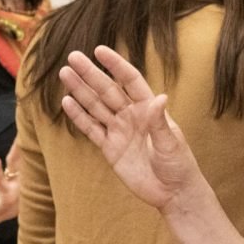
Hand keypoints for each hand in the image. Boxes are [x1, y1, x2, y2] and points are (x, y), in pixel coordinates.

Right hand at [58, 46, 205, 212]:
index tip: (99, 50)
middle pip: (107, 90)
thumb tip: (160, 97)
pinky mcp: (110, 148)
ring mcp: (119, 131)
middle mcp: (132, 116)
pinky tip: (67, 102)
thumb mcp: (171, 143)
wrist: (172, 193)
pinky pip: (92, 129)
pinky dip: (79, 116)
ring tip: (65, 73)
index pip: (130, 80)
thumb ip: (160, 122)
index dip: (115, 65)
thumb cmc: (179, 165)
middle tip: (73, 57)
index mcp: (149, 109)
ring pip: (96, 106)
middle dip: (90, 74)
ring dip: (80, 90)